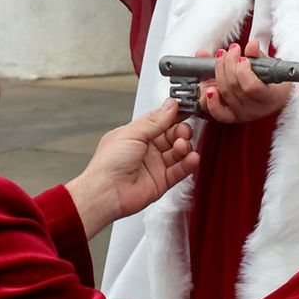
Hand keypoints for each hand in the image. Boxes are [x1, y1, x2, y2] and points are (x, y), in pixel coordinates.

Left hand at [66, 99, 200, 238]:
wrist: (106, 193)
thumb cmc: (108, 164)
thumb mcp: (131, 133)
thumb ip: (154, 120)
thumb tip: (170, 106)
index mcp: (136, 134)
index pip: (160, 121)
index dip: (173, 115)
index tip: (186, 109)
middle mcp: (146, 149)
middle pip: (172, 135)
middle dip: (180, 131)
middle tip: (183, 131)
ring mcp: (154, 165)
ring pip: (177, 152)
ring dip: (184, 146)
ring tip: (182, 146)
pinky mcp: (161, 181)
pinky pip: (180, 170)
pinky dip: (188, 163)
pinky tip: (192, 158)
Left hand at [198, 40, 292, 123]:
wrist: (274, 99)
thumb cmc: (274, 84)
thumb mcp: (270, 67)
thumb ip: (259, 55)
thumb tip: (252, 45)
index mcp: (270, 97)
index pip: (252, 87)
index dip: (243, 71)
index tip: (244, 58)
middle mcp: (255, 109)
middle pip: (233, 86)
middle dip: (229, 63)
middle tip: (232, 51)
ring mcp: (241, 114)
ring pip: (223, 93)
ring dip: (218, 72)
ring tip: (221, 58)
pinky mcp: (230, 116)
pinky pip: (217, 112)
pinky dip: (209, 99)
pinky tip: (209, 87)